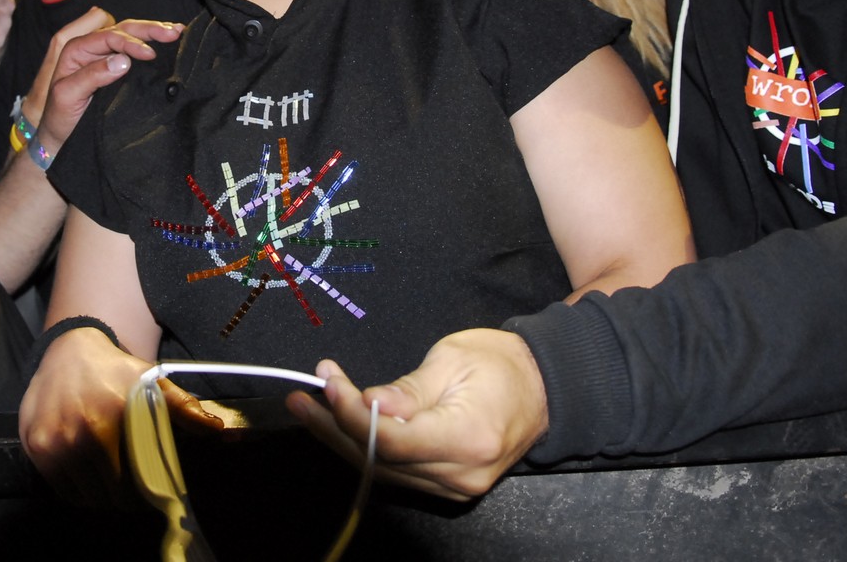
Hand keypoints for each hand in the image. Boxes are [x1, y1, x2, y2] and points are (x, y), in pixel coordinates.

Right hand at [19, 326, 219, 506]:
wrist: (68, 351)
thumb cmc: (114, 371)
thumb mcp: (152, 381)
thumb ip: (183, 406)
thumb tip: (215, 429)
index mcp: (118, 415)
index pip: (140, 480)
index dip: (151, 493)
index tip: (156, 494)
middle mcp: (84, 431)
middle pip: (114, 494)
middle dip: (129, 498)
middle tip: (136, 492)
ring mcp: (56, 441)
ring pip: (89, 496)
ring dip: (103, 497)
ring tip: (112, 483)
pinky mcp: (36, 447)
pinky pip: (64, 491)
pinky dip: (79, 492)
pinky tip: (89, 477)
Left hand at [30, 10, 184, 154]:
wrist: (60, 135)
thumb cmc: (60, 116)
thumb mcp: (68, 96)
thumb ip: (92, 76)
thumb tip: (124, 60)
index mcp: (76, 49)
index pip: (108, 37)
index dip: (130, 42)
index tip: (150, 55)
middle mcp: (91, 47)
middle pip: (123, 28)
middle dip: (149, 29)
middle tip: (173, 34)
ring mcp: (104, 54)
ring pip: (131, 33)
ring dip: (154, 32)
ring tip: (177, 32)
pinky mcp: (115, 66)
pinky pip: (134, 47)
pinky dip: (152, 42)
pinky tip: (169, 41)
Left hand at [287, 329, 549, 500]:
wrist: (546, 388)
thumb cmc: (503, 363)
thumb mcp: (452, 360)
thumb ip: (407, 389)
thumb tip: (366, 403)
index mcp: (467, 438)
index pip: (392, 440)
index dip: (351, 414)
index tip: (328, 382)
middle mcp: (461, 473)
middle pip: (380, 460)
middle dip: (333, 428)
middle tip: (300, 399)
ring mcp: (457, 486)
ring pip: (383, 470)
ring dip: (341, 439)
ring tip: (309, 409)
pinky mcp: (450, 485)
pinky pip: (397, 471)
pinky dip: (365, 448)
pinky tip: (340, 426)